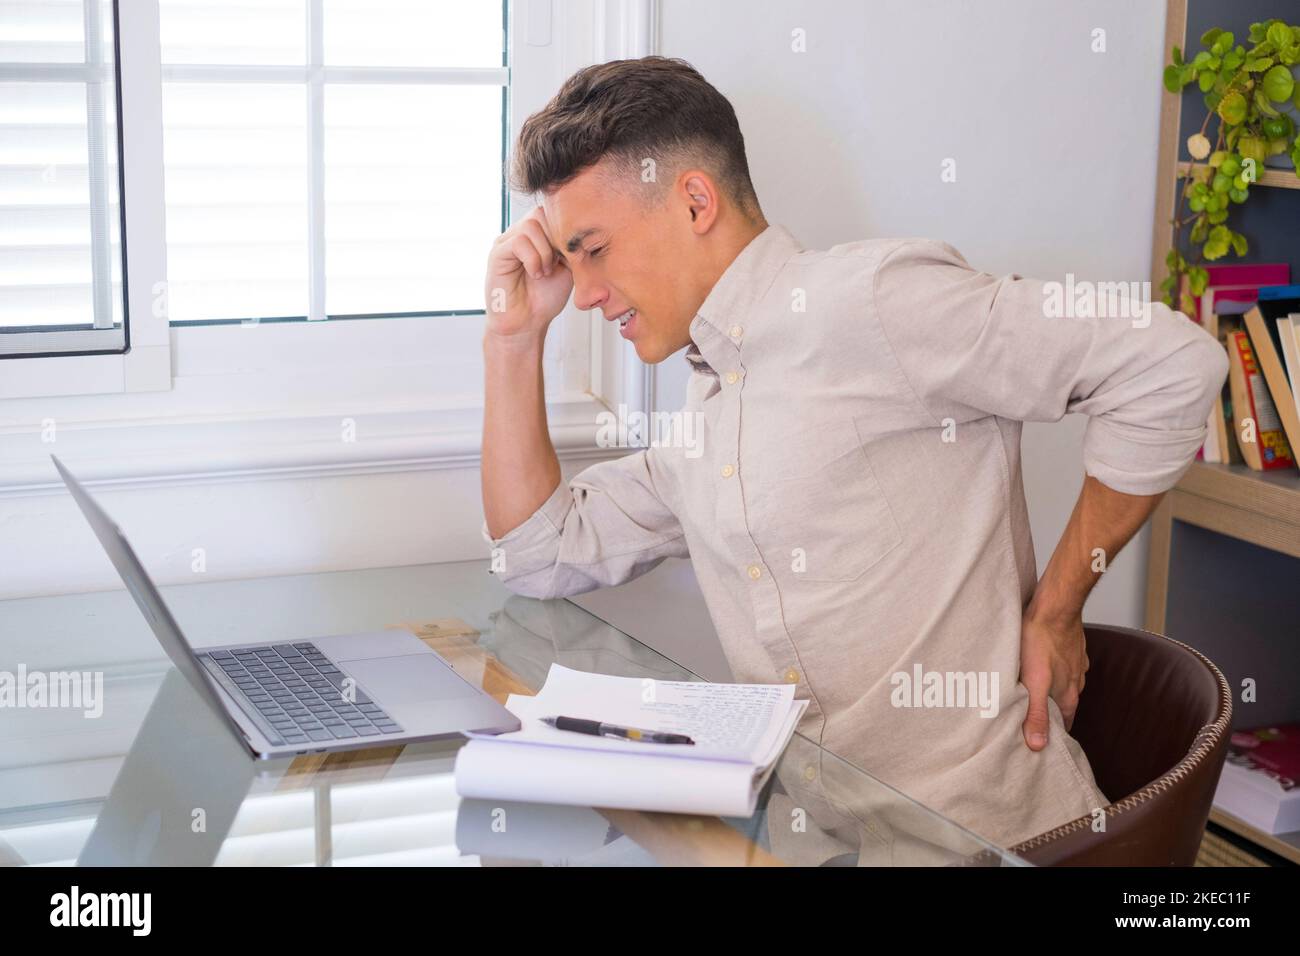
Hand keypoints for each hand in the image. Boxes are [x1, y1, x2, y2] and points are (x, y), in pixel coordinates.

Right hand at [483, 206, 573, 339]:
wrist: (527, 323)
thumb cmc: (544, 299)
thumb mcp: (567, 267)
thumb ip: (568, 244)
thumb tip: (573, 227)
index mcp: (536, 235)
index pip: (552, 212)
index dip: (564, 231)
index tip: (569, 256)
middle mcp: (519, 234)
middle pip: (541, 213)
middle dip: (555, 239)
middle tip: (556, 264)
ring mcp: (506, 241)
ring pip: (531, 225)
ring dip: (545, 251)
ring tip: (545, 272)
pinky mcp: (497, 253)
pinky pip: (519, 242)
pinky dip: (533, 259)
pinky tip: (536, 274)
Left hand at [1018, 604, 1088, 750]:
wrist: (1055, 606)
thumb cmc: (1040, 641)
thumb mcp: (1034, 682)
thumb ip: (1036, 714)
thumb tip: (1038, 745)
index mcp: (1068, 695)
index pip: (1064, 724)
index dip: (1052, 734)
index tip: (1039, 742)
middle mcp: (1076, 682)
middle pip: (1062, 706)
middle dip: (1048, 714)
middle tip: (1028, 719)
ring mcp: (1074, 664)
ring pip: (1062, 685)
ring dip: (1048, 691)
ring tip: (1029, 694)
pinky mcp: (1069, 648)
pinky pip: (1061, 666)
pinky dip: (1051, 671)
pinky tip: (1038, 667)